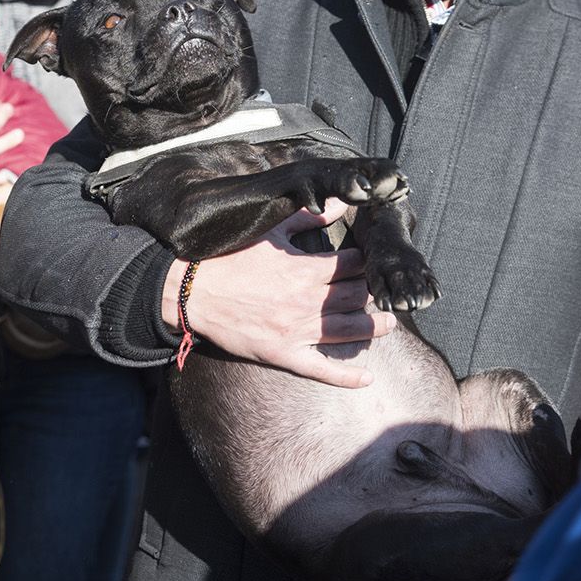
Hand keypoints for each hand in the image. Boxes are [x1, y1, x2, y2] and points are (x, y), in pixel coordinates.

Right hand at [162, 200, 390, 388]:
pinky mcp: (284, 354)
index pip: (354, 265)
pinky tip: (367, 378)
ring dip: (376, 329)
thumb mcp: (270, 232)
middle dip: (374, 292)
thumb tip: (339, 203)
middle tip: (383, 291)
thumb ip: (307, 217)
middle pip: (358, 297)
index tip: (375, 261)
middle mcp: (307, 302)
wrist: (191, 292)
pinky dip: (347, 376)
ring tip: (389, 324)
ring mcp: (297, 331)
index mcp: (305, 269)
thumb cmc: (229, 258)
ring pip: (350, 332)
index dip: (369, 262)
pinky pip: (322, 370)